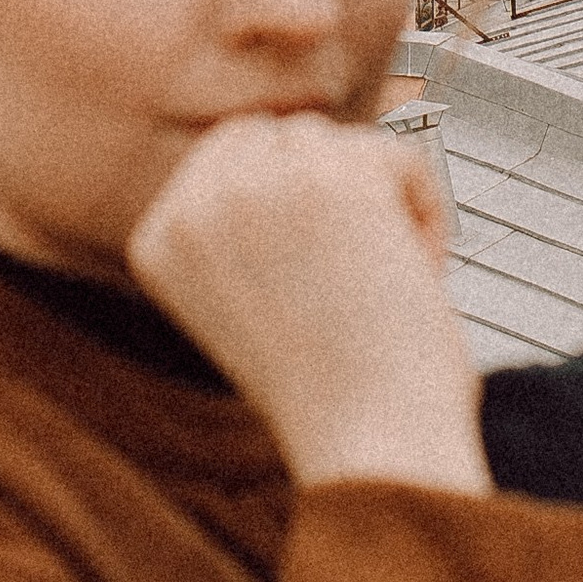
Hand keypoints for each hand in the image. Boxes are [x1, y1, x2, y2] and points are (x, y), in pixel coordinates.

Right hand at [128, 115, 488, 497]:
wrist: (370, 446)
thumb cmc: (330, 393)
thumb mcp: (246, 299)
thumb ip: (247, 225)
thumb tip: (298, 142)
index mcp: (158, 239)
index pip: (227, 157)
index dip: (289, 202)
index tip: (316, 273)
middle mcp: (195, 205)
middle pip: (279, 135)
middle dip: (329, 187)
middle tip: (358, 267)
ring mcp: (261, 187)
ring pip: (336, 140)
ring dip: (377, 200)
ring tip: (386, 278)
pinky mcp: (335, 179)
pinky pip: (397, 151)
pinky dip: (424, 207)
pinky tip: (418, 271)